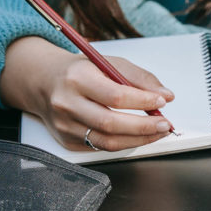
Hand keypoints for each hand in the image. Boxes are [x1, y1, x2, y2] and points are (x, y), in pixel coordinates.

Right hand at [1, 36, 175, 150]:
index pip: (115, 96)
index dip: (142, 101)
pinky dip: (124, 143)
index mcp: (77, 78)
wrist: (44, 82)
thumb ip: (139, 78)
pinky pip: (100, 147)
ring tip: (157, 132)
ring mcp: (65, 125)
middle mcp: (67, 103)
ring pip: (107, 141)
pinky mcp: (67, 140)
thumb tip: (165, 95)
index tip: (162, 102)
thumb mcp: (109, 63)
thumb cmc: (81, 71)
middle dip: (144, 127)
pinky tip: (138, 136)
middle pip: (110, 123)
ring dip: (138, 139)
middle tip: (164, 124)